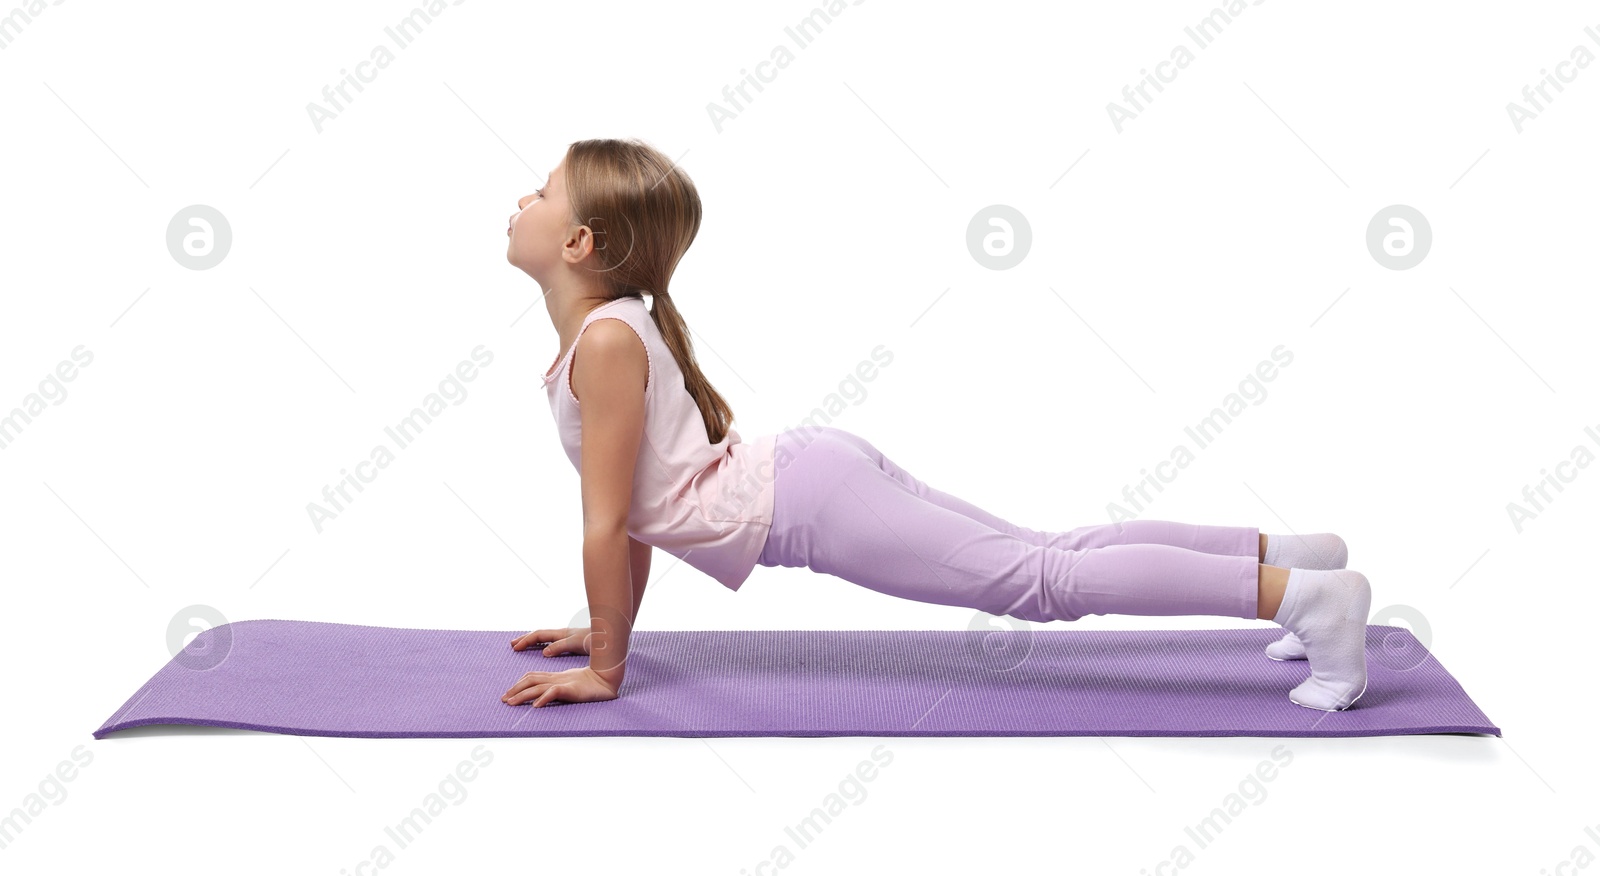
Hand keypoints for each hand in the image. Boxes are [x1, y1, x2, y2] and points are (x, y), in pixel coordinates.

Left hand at [502, 666, 617, 706]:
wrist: (607, 680)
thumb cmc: (591, 686)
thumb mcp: (570, 687)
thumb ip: (557, 690)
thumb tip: (542, 700)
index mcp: (555, 677)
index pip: (532, 676)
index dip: (519, 683)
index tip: (509, 693)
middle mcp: (556, 679)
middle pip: (530, 680)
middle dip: (515, 689)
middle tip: (503, 699)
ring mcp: (563, 683)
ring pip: (537, 687)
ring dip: (522, 695)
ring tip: (511, 703)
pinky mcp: (570, 689)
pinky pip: (554, 692)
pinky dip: (543, 698)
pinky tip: (535, 706)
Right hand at [511, 627, 591, 656]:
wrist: (610, 633)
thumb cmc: (595, 639)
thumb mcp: (576, 643)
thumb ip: (560, 646)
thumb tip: (544, 652)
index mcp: (562, 634)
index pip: (539, 635)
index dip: (526, 640)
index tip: (515, 647)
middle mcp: (562, 633)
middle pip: (540, 634)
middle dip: (526, 639)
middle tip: (512, 645)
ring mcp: (567, 636)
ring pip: (546, 637)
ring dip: (533, 641)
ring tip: (522, 646)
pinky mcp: (572, 641)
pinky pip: (553, 640)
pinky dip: (544, 643)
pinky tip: (543, 650)